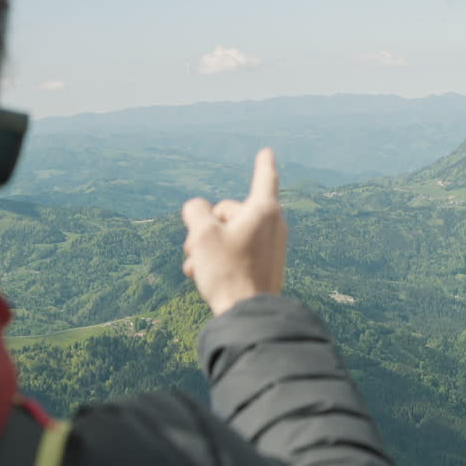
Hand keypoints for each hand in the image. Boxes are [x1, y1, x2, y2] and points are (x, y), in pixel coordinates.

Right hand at [181, 148, 287, 315]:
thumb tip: (198, 209)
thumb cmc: (228, 271)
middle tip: (192, 248)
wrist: (249, 315)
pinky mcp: (266, 265)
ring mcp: (271, 247)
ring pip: (230, 234)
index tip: (267, 150)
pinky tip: (200, 276)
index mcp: (264, 210)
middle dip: (206, 227)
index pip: (264, 177)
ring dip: (206, 246)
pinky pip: (237, 252)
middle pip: (230, 212)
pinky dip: (218, 259)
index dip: (263, 163)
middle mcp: (273, 225)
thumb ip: (196, 211)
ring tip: (194, 267)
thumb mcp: (202, 235)